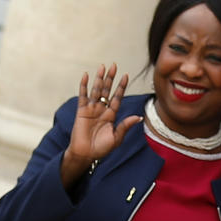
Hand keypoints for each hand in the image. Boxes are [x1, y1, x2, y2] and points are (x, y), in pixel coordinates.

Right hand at [60, 64, 141, 186]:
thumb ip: (125, 126)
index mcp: (111, 115)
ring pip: (96, 90)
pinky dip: (84, 86)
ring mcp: (91, 109)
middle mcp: (102, 109)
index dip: (121, 87)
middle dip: (110, 78)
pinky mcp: (81, 111)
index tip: (126, 75)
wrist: (86, 154)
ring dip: (99, 78)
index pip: (117, 97)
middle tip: (114, 65)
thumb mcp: (116, 138)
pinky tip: (87, 76)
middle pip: (107, 90)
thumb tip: (139, 117)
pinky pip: (83, 96)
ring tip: (102, 66)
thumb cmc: (102, 149)